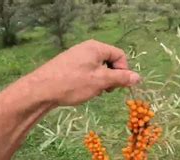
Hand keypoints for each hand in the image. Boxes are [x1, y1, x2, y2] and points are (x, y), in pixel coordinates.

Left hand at [24, 40, 139, 105]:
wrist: (41, 90)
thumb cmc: (73, 84)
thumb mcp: (100, 81)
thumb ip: (120, 78)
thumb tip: (138, 77)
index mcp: (96, 47)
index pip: (119, 56)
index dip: (123, 71)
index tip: (118, 86)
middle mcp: (86, 48)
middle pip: (109, 61)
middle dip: (111, 77)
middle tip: (105, 91)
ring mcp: (76, 57)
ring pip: (98, 69)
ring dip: (101, 82)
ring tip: (93, 92)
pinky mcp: (69, 66)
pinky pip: (87, 72)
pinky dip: (90, 82)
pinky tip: (82, 92)